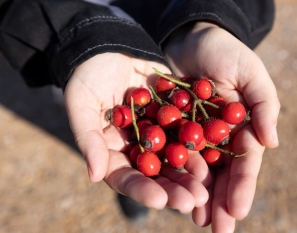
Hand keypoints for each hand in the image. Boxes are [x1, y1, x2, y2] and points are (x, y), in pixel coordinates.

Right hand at [64, 53, 208, 212]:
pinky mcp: (173, 115)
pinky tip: (215, 152)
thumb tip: (94, 176)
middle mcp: (136, 147)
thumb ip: (88, 139)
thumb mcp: (81, 104)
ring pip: (175, 157)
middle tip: (193, 201)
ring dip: (192, 172)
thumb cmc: (87, 75)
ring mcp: (157, 132)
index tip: (159, 200)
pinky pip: (188, 130)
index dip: (142, 190)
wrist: (108, 45)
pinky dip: (201, 142)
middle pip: (156, 174)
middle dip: (173, 188)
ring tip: (207, 186)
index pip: (126, 177)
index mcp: (112, 151)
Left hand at [164, 22, 279, 231]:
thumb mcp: (250, 73)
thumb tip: (272, 143)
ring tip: (197, 220)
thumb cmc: (226, 52)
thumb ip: (264, 105)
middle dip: (221, 202)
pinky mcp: (171, 129)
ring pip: (197, 170)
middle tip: (217, 229)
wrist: (190, 39)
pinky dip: (172, 174)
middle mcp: (218, 137)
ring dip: (197, 196)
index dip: (243, 187)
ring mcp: (194, 135)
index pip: (245, 163)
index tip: (238, 211)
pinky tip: (170, 193)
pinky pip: (172, 154)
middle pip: (221, 174)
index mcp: (241, 128)